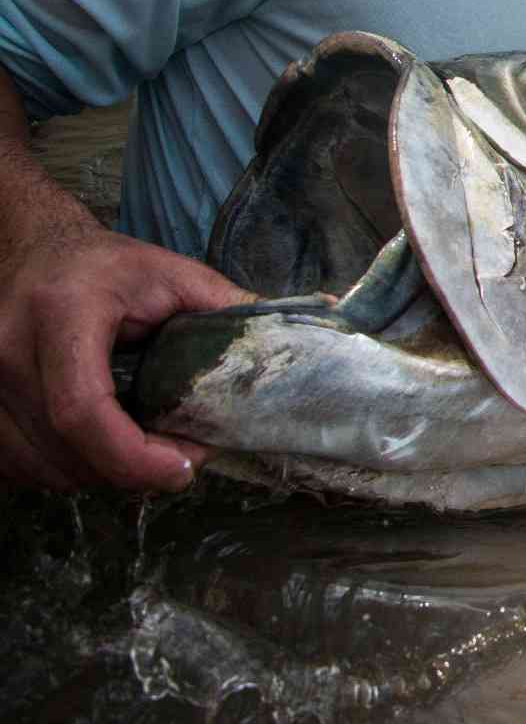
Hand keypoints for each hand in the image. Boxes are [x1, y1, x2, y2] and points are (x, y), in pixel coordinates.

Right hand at [0, 224, 256, 491]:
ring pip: (41, 467)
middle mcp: (8, 351)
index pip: (82, 410)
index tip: (183, 467)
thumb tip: (295, 335)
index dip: (133, 457)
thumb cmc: (107, 267)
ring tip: (144, 450)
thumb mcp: (173, 275)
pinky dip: (65, 469)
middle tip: (181, 458)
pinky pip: (18, 466)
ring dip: (99, 475)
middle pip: (64, 450)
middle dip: (131, 470)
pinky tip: (100, 448)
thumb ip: (227, 309)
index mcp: (60, 314)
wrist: (36, 251)